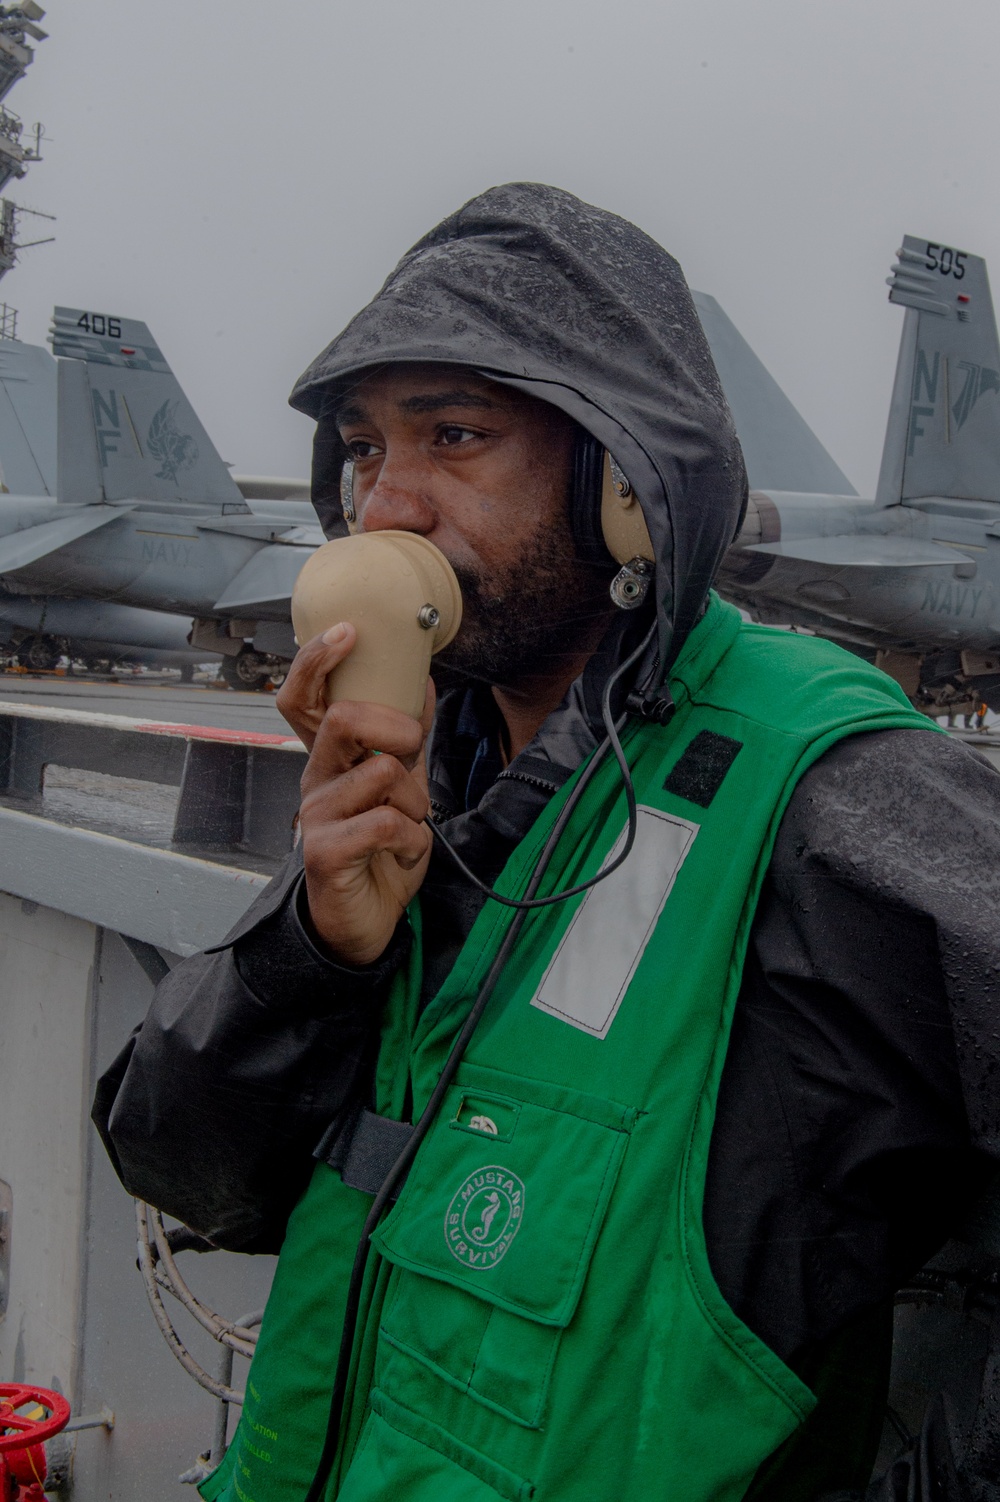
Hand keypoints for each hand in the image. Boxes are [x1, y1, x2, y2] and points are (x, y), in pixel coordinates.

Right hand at [276, 623, 434, 965]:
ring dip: (415, 801)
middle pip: (341, 720)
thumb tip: (422, 684)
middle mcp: (314, 780)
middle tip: (412, 756)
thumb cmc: (378, 853)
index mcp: (328, 760)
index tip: (347, 632)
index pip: (301, 698)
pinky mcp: (325, 851)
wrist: (364, 923)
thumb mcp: (400, 788)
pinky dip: (412, 839)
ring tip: (410, 827)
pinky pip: (386, 822)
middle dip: (396, 729)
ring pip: (380, 772)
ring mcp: (315, 816)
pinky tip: (405, 854)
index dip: (316, 660)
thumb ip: (405, 741)